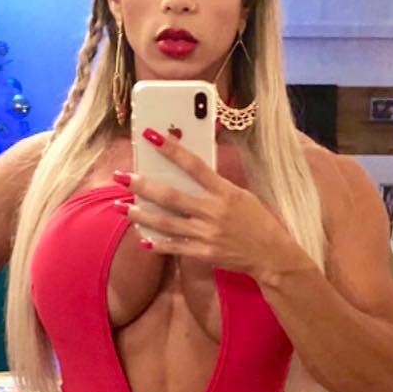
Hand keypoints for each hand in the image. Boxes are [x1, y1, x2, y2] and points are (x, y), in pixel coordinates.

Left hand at [117, 129, 310, 281]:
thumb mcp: (241, 196)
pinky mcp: (203, 253)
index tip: (151, 135)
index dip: (172, 149)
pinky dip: (157, 244)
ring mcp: (206, 234)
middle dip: (142, 186)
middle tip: (121, 177)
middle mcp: (213, 212)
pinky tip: (142, 239)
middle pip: (171, 196)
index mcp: (225, 192)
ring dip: (140, 215)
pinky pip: (174, 248)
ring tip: (121, 207)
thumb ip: (216, 187)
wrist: (272, 256)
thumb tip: (189, 174)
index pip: (194, 165)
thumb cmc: (257, 222)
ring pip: (166, 223)